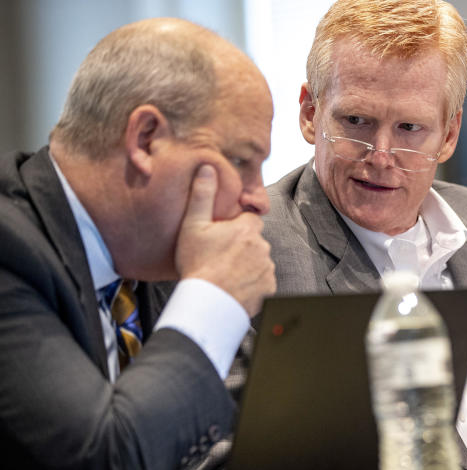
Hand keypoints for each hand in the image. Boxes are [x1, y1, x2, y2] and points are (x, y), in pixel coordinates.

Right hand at [175, 164, 275, 315]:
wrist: (207, 301)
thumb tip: (208, 167)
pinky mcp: (270, 288)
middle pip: (255, 241)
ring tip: (226, 274)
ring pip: (259, 261)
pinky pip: (263, 282)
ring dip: (248, 265)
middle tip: (220, 257)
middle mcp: (263, 247)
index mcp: (247, 229)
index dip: (236, 226)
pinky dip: (252, 284)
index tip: (223, 235)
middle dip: (242, 246)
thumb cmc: (197, 264)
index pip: (249, 219)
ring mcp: (268, 268)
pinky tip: (235, 286)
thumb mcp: (193, 225)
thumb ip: (202, 195)